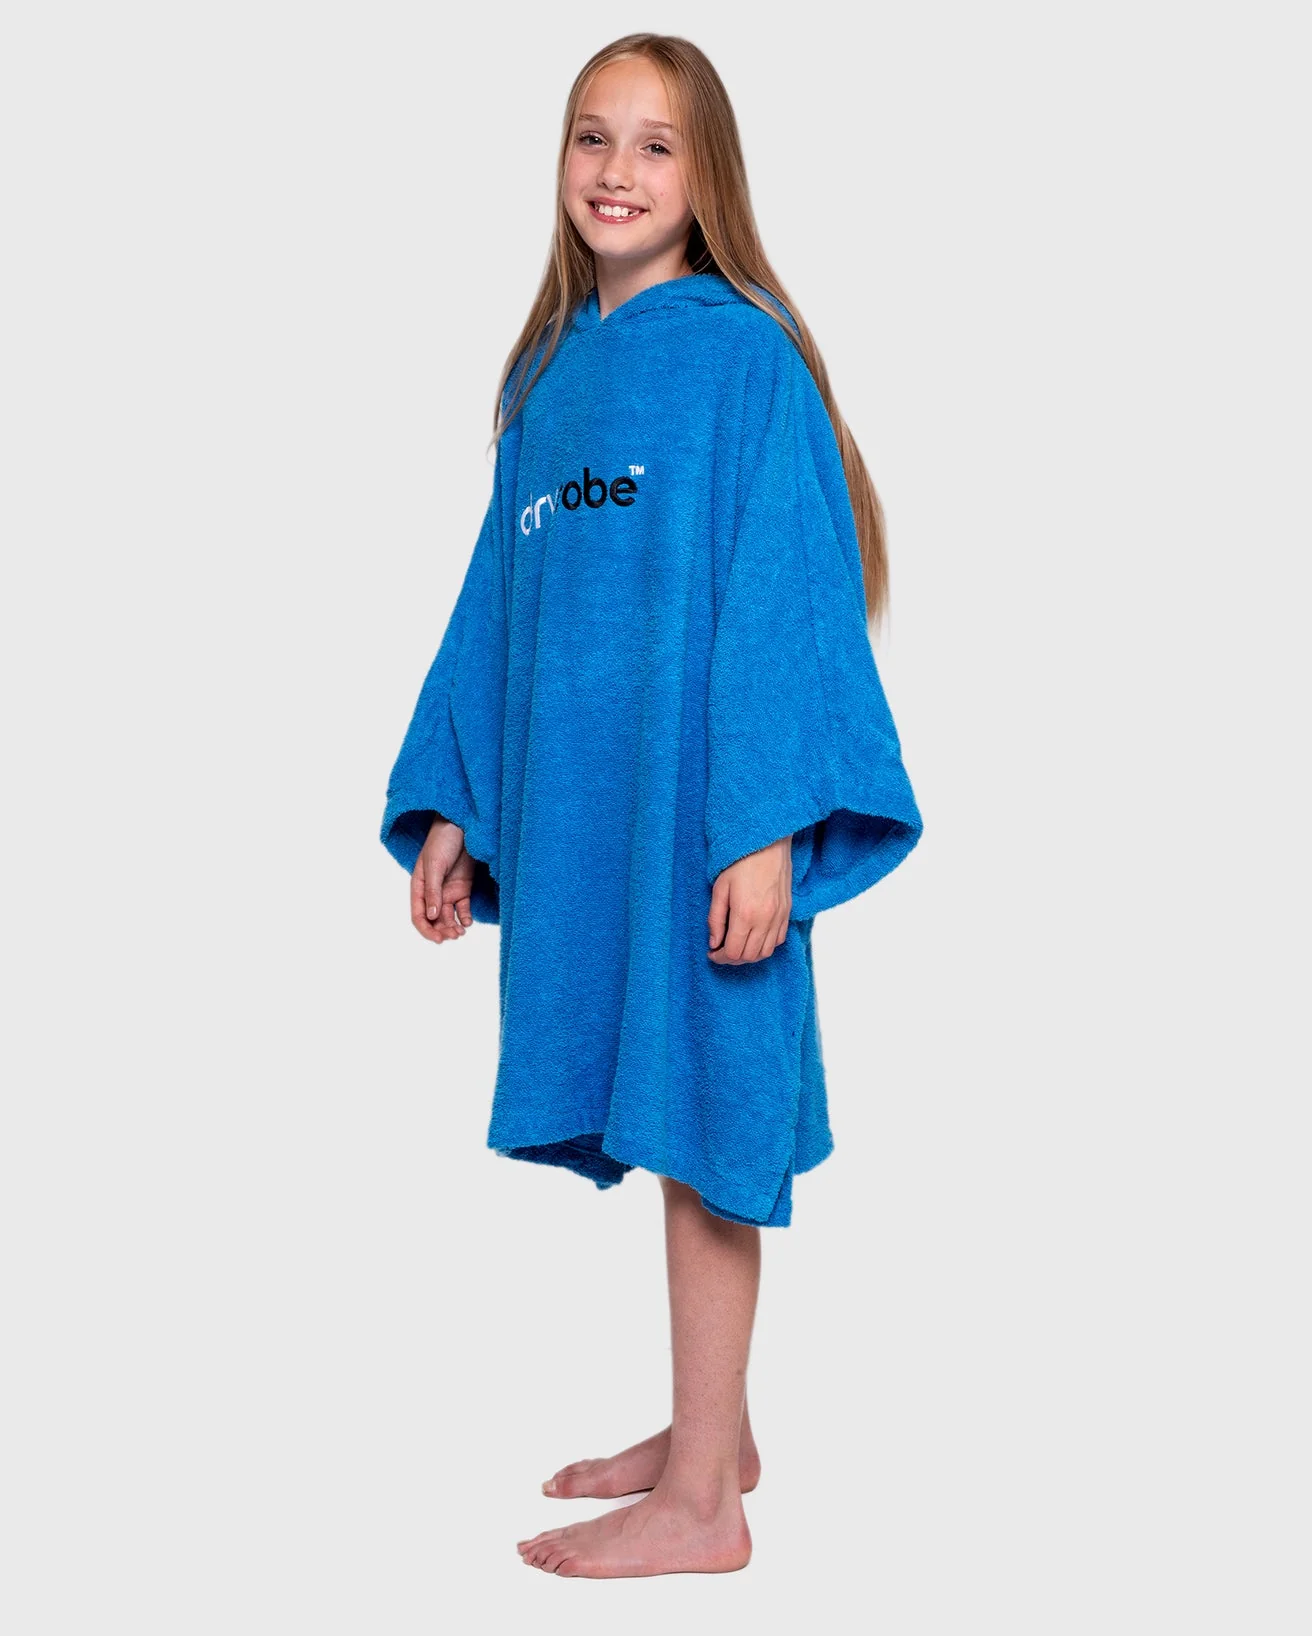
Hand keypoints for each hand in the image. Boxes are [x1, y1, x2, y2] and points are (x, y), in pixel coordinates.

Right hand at [411, 816, 474, 942]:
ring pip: (449, 916)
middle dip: (442, 930)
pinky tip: (468, 922)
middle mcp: (432, 892)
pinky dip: (465, 917)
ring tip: (461, 933)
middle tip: (454, 936)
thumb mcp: (435, 865)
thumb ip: (433, 891)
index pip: (419, 915)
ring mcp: (448, 890)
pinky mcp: (463, 887)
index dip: (426, 930)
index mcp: (419, 886)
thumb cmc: (442, 840)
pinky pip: (463, 908)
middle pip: (434, 919)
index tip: (438, 939)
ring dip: (453, 927)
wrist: (462, 825)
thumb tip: (432, 915)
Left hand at [708, 837, 791, 964]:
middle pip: (750, 956)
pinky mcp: (787, 912)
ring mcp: (779, 917)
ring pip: (766, 952)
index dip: (720, 957)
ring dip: (749, 955)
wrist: (768, 844)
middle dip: (732, 958)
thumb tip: (714, 942)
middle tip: (721, 951)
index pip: (733, 952)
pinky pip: (778, 940)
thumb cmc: (740, 862)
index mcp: (745, 914)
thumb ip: (715, 919)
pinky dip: (765, 946)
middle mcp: (765, 920)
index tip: (712, 953)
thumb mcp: (719, 889)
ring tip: (737, 946)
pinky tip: (754, 938)